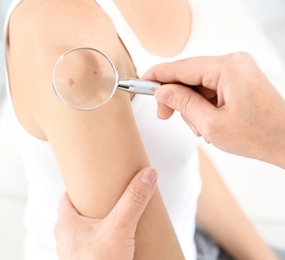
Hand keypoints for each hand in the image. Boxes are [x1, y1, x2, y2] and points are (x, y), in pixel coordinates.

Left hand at [54, 168, 157, 259]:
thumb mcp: (119, 227)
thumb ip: (134, 200)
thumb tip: (148, 173)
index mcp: (65, 223)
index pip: (68, 195)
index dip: (81, 186)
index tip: (96, 179)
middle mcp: (65, 237)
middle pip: (78, 212)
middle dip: (94, 204)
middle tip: (111, 196)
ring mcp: (74, 253)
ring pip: (85, 231)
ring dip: (98, 224)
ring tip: (116, 217)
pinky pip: (91, 246)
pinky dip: (101, 240)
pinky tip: (116, 241)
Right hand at [142, 52, 284, 167]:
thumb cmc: (259, 136)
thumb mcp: (211, 124)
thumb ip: (182, 103)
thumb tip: (161, 91)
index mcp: (228, 68)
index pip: (181, 67)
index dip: (157, 76)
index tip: (140, 84)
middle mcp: (233, 63)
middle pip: (188, 74)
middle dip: (174, 96)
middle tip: (165, 115)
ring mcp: (237, 70)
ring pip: (197, 83)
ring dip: (190, 105)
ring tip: (198, 127)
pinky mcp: (239, 79)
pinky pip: (210, 87)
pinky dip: (202, 104)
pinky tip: (206, 122)